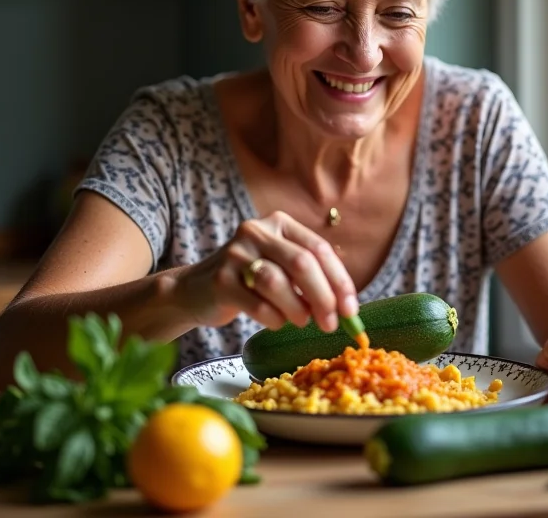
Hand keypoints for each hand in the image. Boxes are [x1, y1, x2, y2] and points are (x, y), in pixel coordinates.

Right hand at [175, 211, 357, 332]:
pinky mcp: (220, 279)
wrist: (196, 289)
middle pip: (301, 264)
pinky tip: (276, 321)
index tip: (351, 310)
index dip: (339, 281)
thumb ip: (311, 275)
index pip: (318, 249)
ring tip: (301, 321)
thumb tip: (347, 304)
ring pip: (278, 283)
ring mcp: (235, 253)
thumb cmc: (249, 280)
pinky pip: (257, 304)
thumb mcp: (280, 265)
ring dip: (298, 310)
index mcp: (279, 223)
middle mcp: (256, 231)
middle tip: (332, 324)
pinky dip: (274, 318)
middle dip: (323, 298)